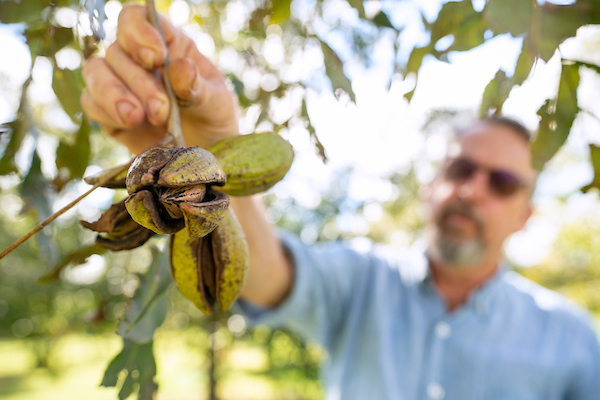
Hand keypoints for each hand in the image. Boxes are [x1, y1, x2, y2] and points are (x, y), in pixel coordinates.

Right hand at [81, 3, 238, 153]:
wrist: (204, 157)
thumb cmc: (212, 120)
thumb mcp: (217, 104)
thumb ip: (199, 88)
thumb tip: (180, 69)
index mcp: (168, 44)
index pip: (137, 19)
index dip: (139, 32)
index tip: (157, 58)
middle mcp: (138, 59)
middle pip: (118, 52)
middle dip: (139, 82)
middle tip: (160, 111)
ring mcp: (120, 84)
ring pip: (96, 73)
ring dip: (113, 95)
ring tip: (136, 118)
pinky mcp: (108, 112)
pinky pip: (91, 103)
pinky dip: (106, 113)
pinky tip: (128, 125)